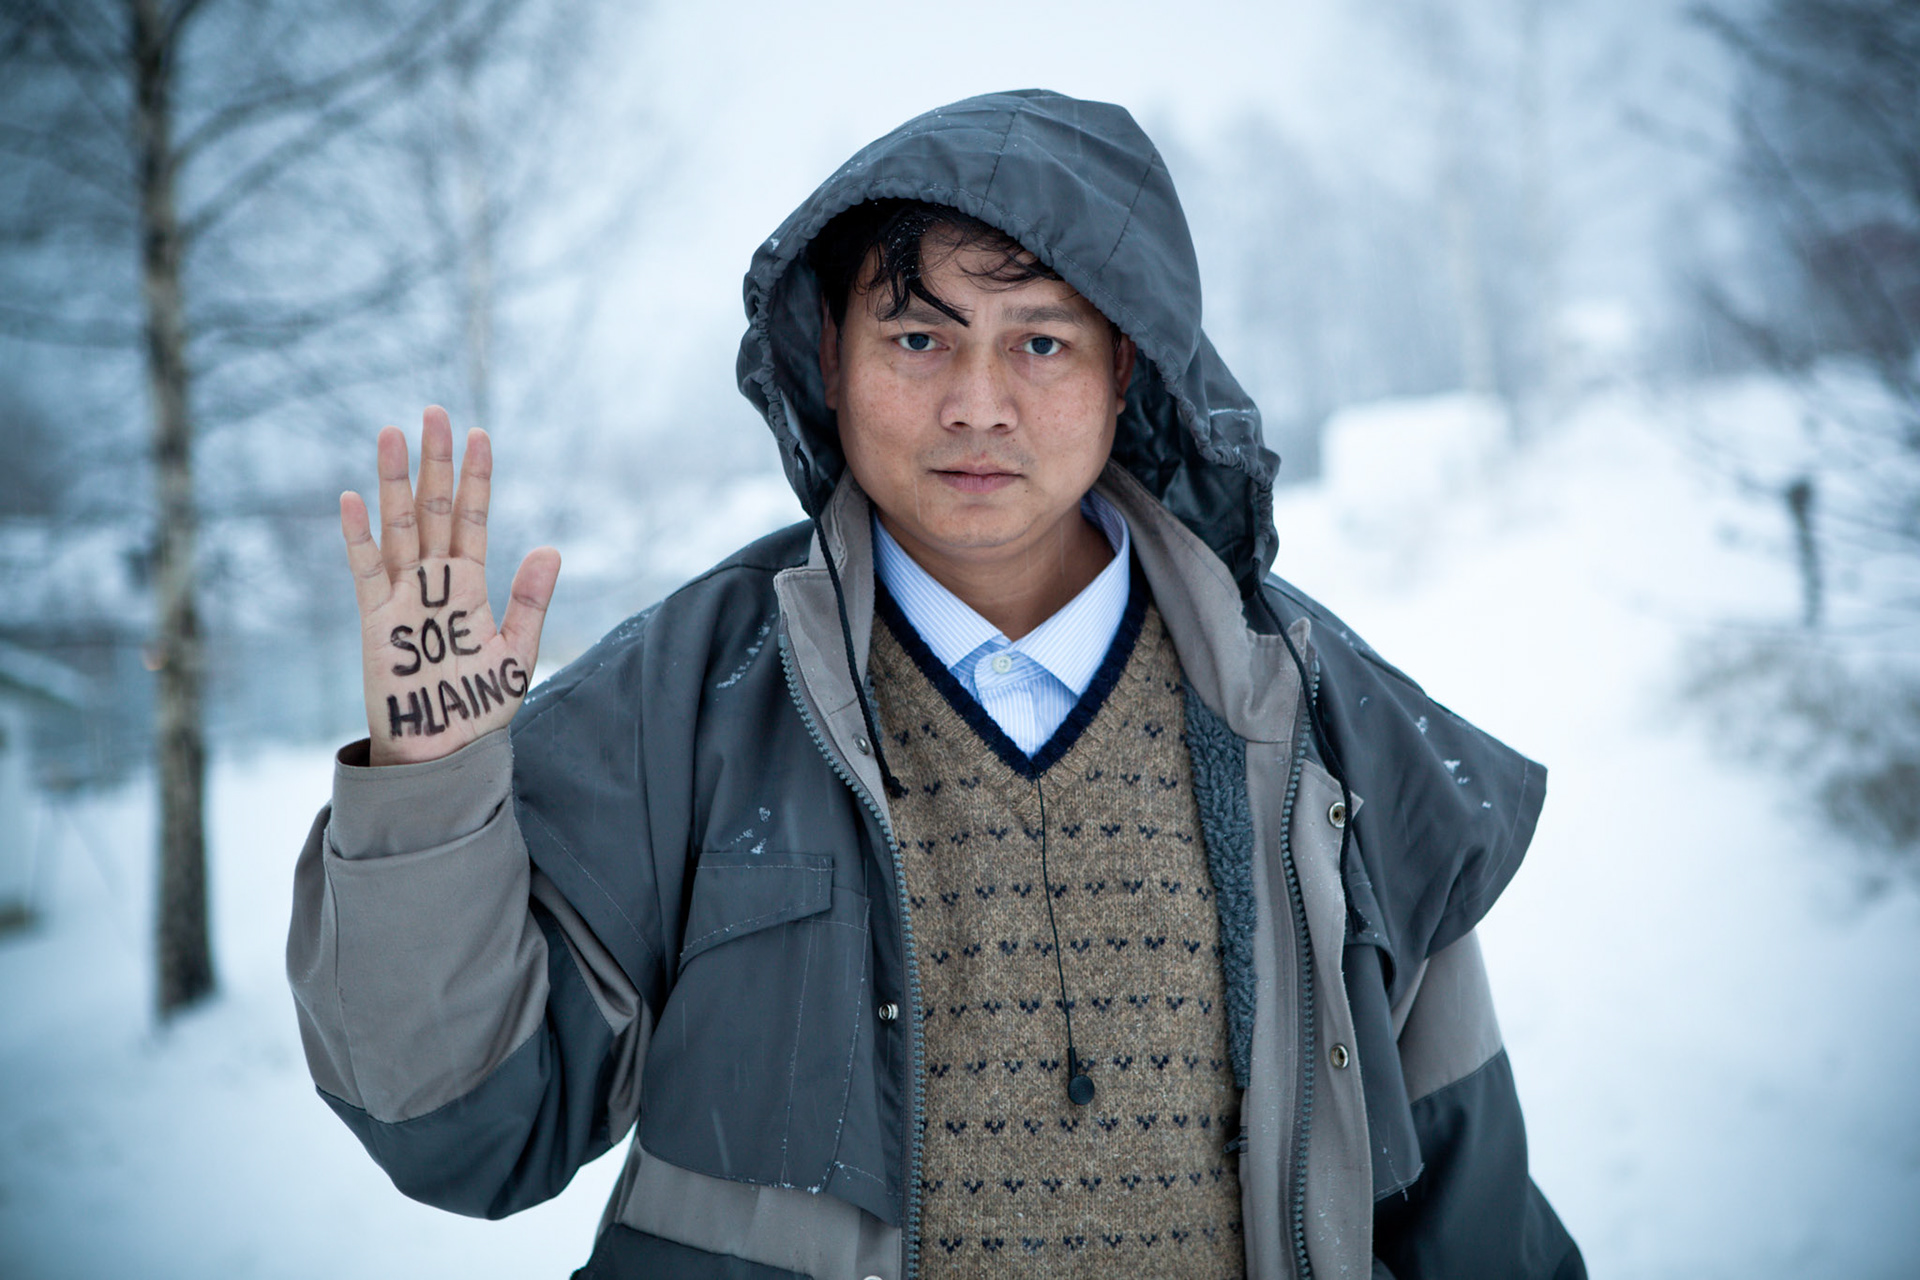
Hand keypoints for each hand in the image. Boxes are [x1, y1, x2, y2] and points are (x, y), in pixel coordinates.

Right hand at [339, 406, 559, 765]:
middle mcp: (434, 583)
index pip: (472, 519)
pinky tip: (353, 499)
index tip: (481, 435)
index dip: (475, 479)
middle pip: (434, 510)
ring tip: (393, 434)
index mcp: (469, 586)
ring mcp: (402, 598)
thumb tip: (550, 547)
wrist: (444, 755)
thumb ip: (530, 601)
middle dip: (436, 462)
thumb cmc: (477, 708)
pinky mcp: (377, 622)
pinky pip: (366, 572)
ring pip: (399, 528)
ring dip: (396, 483)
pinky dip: (359, 537)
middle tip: (435, 412)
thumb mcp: (515, 652)